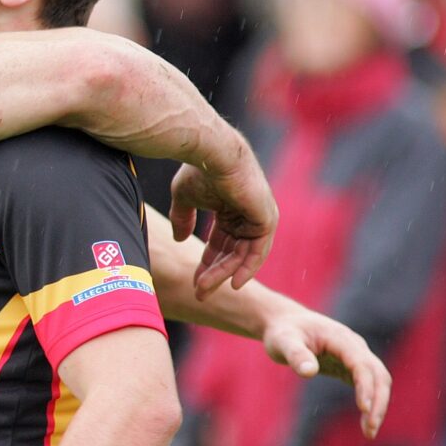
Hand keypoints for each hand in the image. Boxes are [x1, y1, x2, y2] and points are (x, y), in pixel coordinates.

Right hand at [168, 150, 278, 298]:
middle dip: (214, 273)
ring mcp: (259, 218)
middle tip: (199, 292)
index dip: (207, 262)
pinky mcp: (266, 219)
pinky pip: (257, 251)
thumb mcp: (184, 197)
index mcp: (231, 209)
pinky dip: (247, 268)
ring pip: (242, 255)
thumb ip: (183, 218)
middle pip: (231, 252)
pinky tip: (234, 283)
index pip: (220, 243)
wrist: (211, 153)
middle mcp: (247, 216)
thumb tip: (179, 238)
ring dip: (224, 274)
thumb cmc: (198, 170)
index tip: (194, 281)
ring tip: (205, 289)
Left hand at [259, 301, 390, 438]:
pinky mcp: (350, 366)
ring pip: (379, 381)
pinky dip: (371, 403)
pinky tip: (365, 423)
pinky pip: (368, 385)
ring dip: (378, 405)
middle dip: (378, 401)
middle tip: (369, 430)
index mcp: (341, 338)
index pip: (361, 363)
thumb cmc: (283, 331)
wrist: (284, 323)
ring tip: (368, 432)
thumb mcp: (283, 341)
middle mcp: (354, 346)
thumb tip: (308, 372)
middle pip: (378, 374)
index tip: (363, 409)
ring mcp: (355, 356)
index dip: (365, 386)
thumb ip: (295, 355)